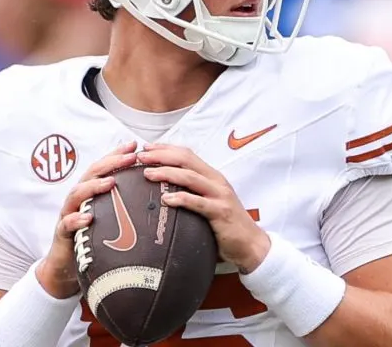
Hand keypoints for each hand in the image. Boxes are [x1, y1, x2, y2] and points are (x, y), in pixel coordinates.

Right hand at [37, 141, 139, 298]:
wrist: (66, 267)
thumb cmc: (92, 239)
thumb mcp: (109, 219)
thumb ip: (122, 205)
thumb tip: (151, 196)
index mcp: (90, 192)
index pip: (104, 168)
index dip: (117, 154)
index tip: (135, 144)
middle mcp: (78, 199)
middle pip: (92, 174)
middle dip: (111, 163)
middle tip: (130, 157)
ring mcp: (68, 214)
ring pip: (77, 194)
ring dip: (94, 186)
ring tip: (111, 182)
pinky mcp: (63, 233)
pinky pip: (67, 224)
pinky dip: (76, 220)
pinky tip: (88, 218)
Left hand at [137, 144, 269, 273]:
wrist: (250, 244)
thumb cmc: (226, 224)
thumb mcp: (209, 201)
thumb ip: (193, 192)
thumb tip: (164, 189)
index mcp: (211, 176)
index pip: (186, 154)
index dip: (166, 148)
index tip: (146, 148)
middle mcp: (216, 181)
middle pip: (186, 160)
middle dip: (161, 156)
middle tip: (141, 157)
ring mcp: (219, 196)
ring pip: (190, 178)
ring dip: (167, 173)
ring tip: (148, 174)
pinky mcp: (220, 212)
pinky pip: (198, 203)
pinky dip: (181, 199)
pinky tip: (165, 200)